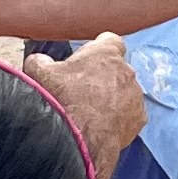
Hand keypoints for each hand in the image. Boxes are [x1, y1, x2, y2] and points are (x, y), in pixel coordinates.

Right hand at [41, 34, 145, 178]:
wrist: (74, 137)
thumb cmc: (59, 99)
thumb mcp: (39, 72)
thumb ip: (41, 61)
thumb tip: (39, 61)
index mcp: (106, 52)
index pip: (110, 41)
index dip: (99, 49)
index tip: (89, 59)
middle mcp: (126, 70)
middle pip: (117, 69)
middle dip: (104, 77)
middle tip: (84, 90)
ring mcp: (135, 95)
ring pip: (125, 92)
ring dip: (113, 98)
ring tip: (91, 112)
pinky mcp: (139, 118)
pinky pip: (130, 114)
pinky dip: (119, 118)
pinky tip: (102, 126)